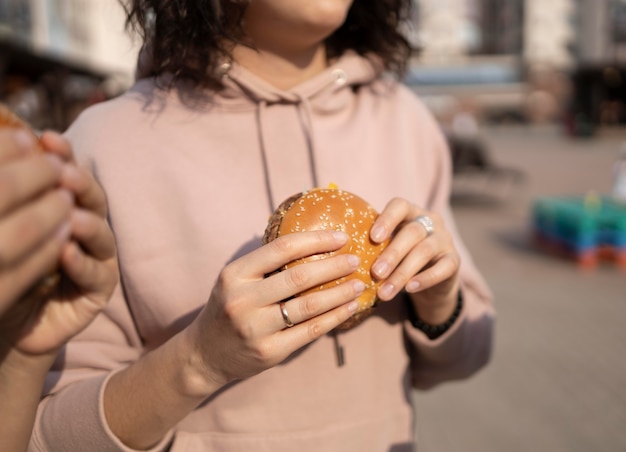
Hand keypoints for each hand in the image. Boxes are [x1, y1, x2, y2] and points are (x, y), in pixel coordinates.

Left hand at [0, 132, 117, 356]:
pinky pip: (96, 274)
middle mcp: (87, 228)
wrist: (7, 322)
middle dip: (81, 185)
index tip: (46, 138)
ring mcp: (98, 259)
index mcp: (67, 206)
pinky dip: (82, 263)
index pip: (70, 173)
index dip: (63, 156)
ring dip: (87, 223)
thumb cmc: (4, 268)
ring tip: (71, 217)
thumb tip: (17, 145)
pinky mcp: (100, 290)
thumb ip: (16, 197)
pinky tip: (65, 253)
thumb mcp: (8, 224)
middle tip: (65, 175)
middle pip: (94, 199)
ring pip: (102, 234)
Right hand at [184, 230, 362, 390]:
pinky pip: (310, 330)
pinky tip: (349, 307)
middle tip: (355, 260)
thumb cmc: (229, 307)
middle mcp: (243, 300)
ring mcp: (255, 328)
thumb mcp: (236, 280)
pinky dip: (334, 317)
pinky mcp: (269, 352)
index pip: (282, 248)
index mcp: (235, 274)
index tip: (341, 236)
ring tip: (359, 284)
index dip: (316, 240)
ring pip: (309, 305)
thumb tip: (314, 240)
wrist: (204, 354)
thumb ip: (266, 264)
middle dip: (334, 266)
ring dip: (340, 293)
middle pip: (299, 277)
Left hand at [369, 198, 459, 324]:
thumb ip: (371, 245)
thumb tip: (338, 254)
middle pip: (412, 232)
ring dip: (402, 272)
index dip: (387, 219)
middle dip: (392, 253)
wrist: (431, 281)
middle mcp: (430, 222)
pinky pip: (443, 268)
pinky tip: (409, 289)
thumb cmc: (399, 259)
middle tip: (375, 273)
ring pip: (425, 251)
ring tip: (385, 292)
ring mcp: (444, 240)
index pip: (400, 205)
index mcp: (410, 213)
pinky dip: (425, 279)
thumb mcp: (386, 247)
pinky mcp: (454, 261)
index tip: (372, 238)